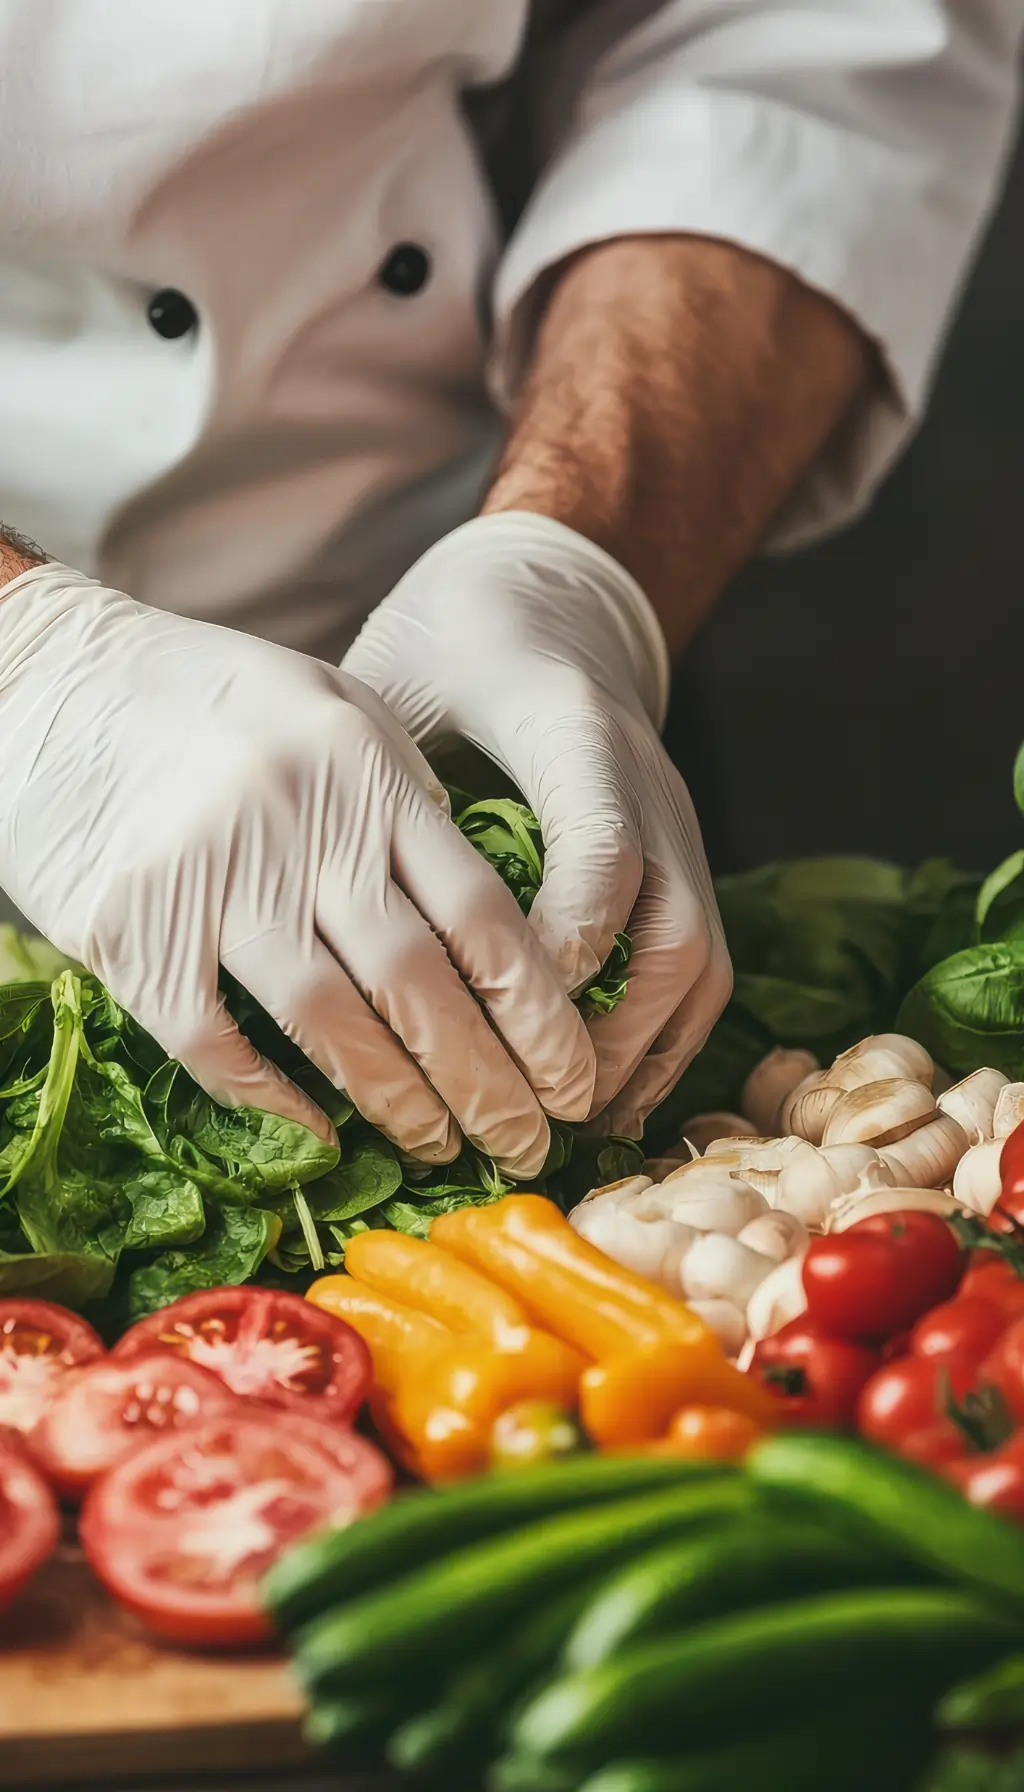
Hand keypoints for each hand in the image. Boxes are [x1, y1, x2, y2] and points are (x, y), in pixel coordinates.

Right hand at [0, 562, 595, 1174]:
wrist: (42, 677)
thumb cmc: (200, 693)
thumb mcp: (326, 704)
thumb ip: (402, 795)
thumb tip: (479, 907)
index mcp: (364, 771)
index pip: (482, 915)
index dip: (539, 1013)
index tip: (573, 1076)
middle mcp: (301, 826)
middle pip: (419, 984)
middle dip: (488, 1082)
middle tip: (528, 1144)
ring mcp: (212, 880)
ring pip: (330, 1021)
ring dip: (397, 1101)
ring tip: (441, 1147)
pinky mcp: (130, 931)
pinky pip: (214, 1041)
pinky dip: (272, 1096)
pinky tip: (319, 1132)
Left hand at [343, 512, 731, 1135]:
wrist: (555, 599)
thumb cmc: (454, 642)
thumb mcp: (395, 683)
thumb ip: (372, 777)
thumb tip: (319, 906)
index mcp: (574, 730)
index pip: (600, 853)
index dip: (563, 946)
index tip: (506, 1015)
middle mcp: (649, 786)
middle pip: (672, 934)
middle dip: (607, 1038)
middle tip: (533, 1107)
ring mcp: (677, 828)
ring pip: (699, 966)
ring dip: (642, 1055)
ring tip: (571, 1124)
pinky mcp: (681, 861)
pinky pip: (700, 970)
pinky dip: (660, 1043)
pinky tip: (604, 1094)